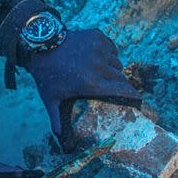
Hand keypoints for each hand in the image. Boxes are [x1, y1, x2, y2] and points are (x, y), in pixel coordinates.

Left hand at [25, 29, 140, 148]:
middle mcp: (98, 66)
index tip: (137, 98)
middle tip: (109, 85)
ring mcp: (98, 49)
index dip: (133, 95)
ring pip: (116, 62)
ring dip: (111, 68)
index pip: (123, 90)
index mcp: (91, 84)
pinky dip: (107, 53)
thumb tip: (60, 141)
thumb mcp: (50, 99)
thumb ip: (56, 119)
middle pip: (121, 77)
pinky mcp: (97, 36)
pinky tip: (95, 57)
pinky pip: (111, 47)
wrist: (39, 46)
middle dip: (119, 83)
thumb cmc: (46, 75)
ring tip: (98, 71)